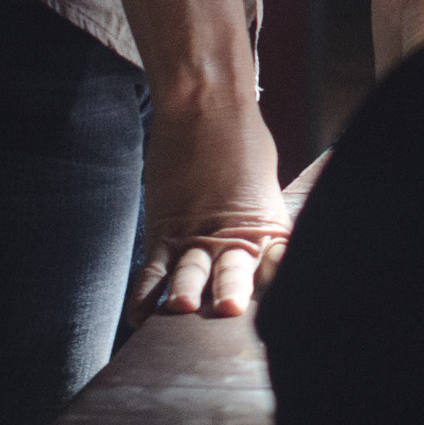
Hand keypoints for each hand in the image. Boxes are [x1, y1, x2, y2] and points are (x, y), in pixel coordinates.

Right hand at [132, 101, 291, 321]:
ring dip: (184, 291)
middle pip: (232, 270)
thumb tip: (265, 257)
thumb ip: (264, 227)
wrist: (205, 106)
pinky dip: (142, 295)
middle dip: (231, 289)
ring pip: (188, 271)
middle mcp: (231, 234)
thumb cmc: (243, 143)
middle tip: (231, 306)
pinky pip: (151, 270)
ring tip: (181, 307)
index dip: (278, 286)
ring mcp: (193, 233)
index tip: (283, 308)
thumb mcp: (266, 189)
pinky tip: (140, 318)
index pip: (278, 265)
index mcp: (267, 226)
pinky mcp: (163, 229)